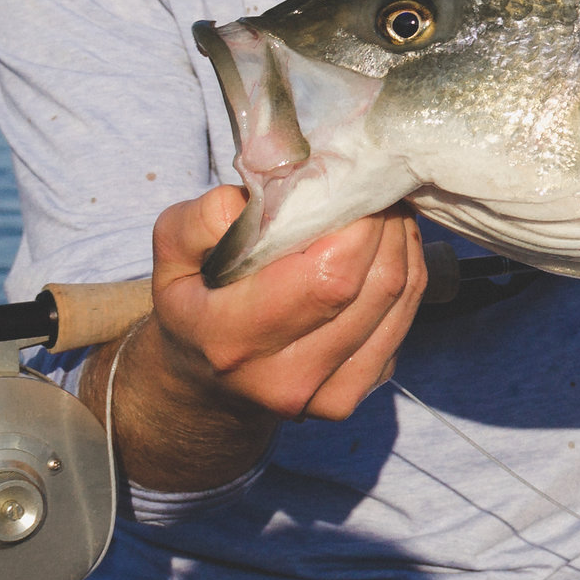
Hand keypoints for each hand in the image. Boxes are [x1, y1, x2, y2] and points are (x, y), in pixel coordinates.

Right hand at [96, 185, 427, 492]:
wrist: (202, 386)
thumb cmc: (192, 304)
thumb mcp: (173, 255)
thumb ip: (205, 219)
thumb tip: (264, 193)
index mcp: (236, 338)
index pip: (332, 274)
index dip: (359, 222)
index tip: (353, 183)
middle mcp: (287, 377)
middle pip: (376, 285)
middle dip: (386, 225)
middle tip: (374, 187)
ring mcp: (326, 397)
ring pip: (399, 300)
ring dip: (403, 244)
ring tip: (384, 211)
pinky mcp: (354, 396)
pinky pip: (402, 322)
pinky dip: (407, 275)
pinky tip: (386, 249)